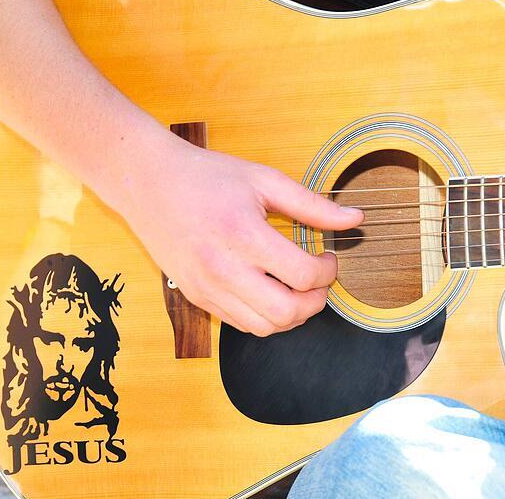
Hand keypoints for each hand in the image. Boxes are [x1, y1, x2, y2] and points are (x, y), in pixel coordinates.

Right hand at [112, 135, 363, 336]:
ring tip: (298, 290)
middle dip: (316, 301)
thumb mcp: (265, 180)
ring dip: (293, 315)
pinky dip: (265, 318)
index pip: (302, 274)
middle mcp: (223, 268)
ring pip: (265, 328)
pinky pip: (241, 326)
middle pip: (287, 312)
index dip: (328, 271)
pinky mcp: (197, 298)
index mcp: (243, 234)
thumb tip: (356, 219)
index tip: (329, 258)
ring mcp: (207, 288)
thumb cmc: (207, 177)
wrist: (148, 183)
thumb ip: (313, 205)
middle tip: (319, 280)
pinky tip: (272, 292)